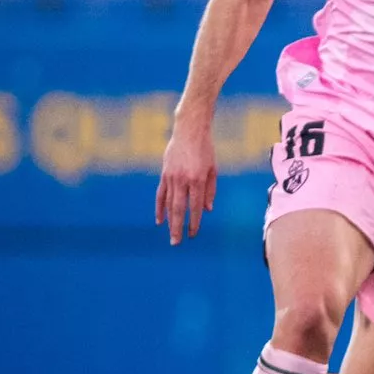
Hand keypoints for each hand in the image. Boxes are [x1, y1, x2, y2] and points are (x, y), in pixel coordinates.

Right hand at [155, 115, 217, 245]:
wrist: (189, 131)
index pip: (195, 206)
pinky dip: (159, 208)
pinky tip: (159, 220)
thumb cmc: (206, 150)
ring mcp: (171, 177)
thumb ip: (211, 190)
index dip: (194, 221)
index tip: (193, 234)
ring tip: (171, 235)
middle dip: (178, 227)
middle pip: (179, 208)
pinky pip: (160, 194)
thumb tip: (207, 210)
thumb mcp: (214, 169)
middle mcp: (183, 180)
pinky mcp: (164, 174)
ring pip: (168, 204)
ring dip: (169, 221)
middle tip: (177, 242)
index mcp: (198, 179)